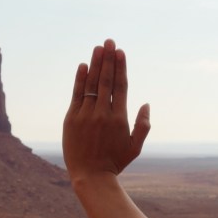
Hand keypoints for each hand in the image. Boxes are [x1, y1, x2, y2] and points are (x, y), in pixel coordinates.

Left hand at [63, 39, 150, 180]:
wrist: (90, 176)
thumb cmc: (115, 162)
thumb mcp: (135, 147)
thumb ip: (143, 125)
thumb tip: (146, 103)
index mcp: (120, 118)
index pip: (121, 86)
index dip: (121, 67)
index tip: (121, 52)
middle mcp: (103, 113)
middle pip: (106, 80)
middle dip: (108, 59)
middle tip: (109, 41)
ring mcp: (86, 115)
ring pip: (91, 84)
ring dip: (95, 63)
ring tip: (98, 47)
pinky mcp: (72, 119)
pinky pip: (76, 94)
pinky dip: (79, 79)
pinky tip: (83, 65)